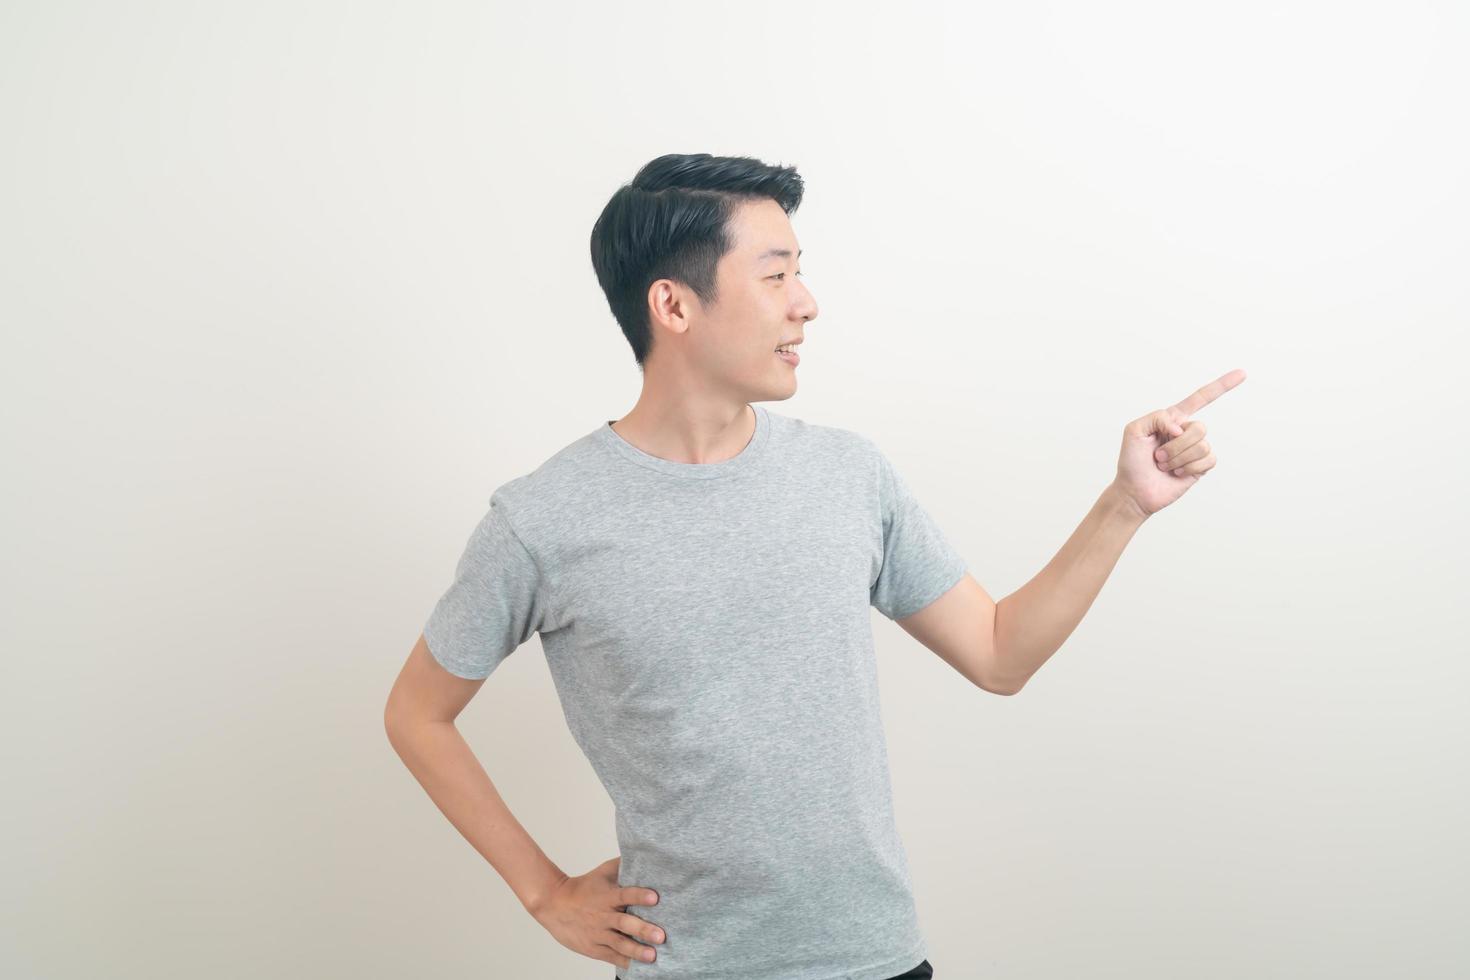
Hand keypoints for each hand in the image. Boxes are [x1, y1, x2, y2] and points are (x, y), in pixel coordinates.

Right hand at [530, 856, 665, 971]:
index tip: (655, 898)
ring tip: (652, 956)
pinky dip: (624, 962)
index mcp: (607, 896)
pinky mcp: (593, 948)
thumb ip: (622, 866)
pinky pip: (611, 957)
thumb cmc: (583, 887)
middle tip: (661, 936)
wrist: (553, 904)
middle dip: (643, 930)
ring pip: (619, 944)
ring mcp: (598, 934)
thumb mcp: (602, 873)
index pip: (626, 894)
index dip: (640, 896)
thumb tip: (644, 853)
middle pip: (625, 923)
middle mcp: (603, 916)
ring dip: (636, 951)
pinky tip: (637, 967)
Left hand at [1111, 368, 1246, 518]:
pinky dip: (1189, 468)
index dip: (1221, 386)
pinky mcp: (1200, 467)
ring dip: (1179, 458)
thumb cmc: (1131, 461)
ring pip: (1203, 445)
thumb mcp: (1134, 430)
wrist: (1134, 491)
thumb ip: (1157, 417)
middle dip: (1176, 445)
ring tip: (1164, 466)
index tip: (1242, 374)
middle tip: (1158, 456)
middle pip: (1199, 427)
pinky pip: (1208, 460)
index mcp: (1172, 419)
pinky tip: (1177, 473)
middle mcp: (1186, 432)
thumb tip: (1181, 428)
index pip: (1200, 398)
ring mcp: (1195, 450)